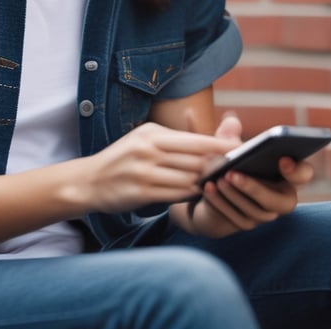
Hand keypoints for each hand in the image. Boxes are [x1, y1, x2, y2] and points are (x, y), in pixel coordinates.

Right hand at [81, 122, 235, 213]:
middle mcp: (149, 150)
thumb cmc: (124, 157)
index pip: (196, 140)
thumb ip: (174, 139)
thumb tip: (210, 141)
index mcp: (153, 134)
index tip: (240, 147)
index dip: (220, 145)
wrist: (90, 180)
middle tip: (236, 169)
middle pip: (195, 160)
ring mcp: (145, 173)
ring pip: (189, 179)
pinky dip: (190, 195)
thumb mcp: (145, 138)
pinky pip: (176, 195)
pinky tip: (197, 194)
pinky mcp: (141, 193)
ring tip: (217, 182)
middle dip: (216, 166)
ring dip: (205, 183)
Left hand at [180, 114, 313, 237]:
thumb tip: (231, 122)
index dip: (298, 170)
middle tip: (232, 173)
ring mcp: (264, 214)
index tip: (282, 159)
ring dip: (236, 195)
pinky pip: (237, 219)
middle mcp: (280, 198)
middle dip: (256, 188)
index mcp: (284, 174)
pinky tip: (208, 188)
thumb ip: (229, 136)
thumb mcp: (227, 148)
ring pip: (258, 212)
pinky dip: (221, 203)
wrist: (210, 189)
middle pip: (283, 203)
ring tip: (218, 179)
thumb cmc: (227, 163)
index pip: (304, 175)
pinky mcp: (245, 224)